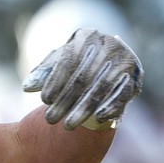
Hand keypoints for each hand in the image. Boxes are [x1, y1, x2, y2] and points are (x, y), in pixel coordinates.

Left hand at [23, 28, 142, 129]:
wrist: (108, 61)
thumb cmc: (77, 62)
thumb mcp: (59, 62)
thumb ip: (43, 73)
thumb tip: (27, 87)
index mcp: (85, 37)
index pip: (68, 60)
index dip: (55, 81)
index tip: (44, 100)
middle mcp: (107, 44)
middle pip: (83, 77)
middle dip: (65, 101)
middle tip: (50, 119)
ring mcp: (123, 59)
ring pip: (102, 88)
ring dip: (84, 109)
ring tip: (68, 125)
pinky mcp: (135, 75)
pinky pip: (123, 93)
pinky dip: (111, 107)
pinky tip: (96, 119)